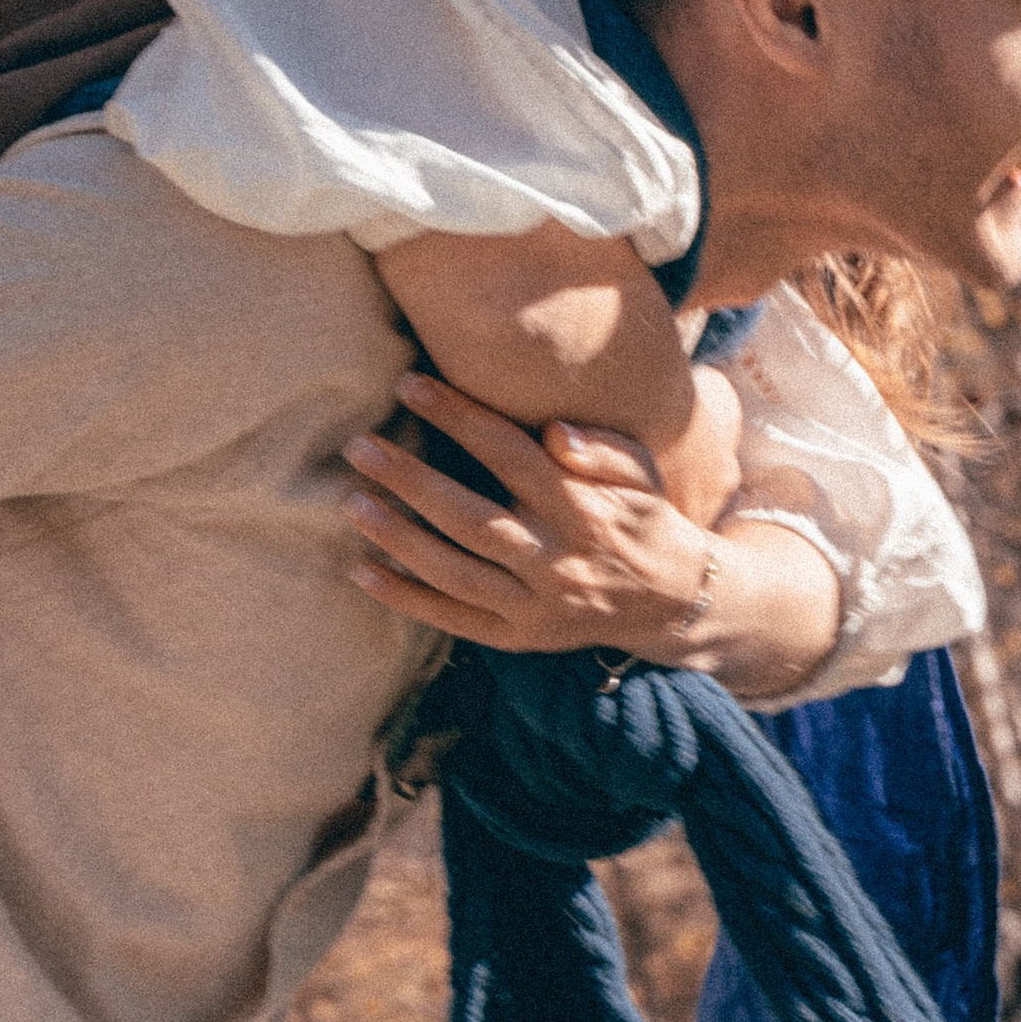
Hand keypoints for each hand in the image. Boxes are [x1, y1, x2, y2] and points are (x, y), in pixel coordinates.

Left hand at [340, 372, 841, 685]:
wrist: (670, 601)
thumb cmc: (641, 515)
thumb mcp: (641, 470)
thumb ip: (601, 448)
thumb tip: (554, 434)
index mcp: (583, 508)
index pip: (510, 454)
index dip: (458, 417)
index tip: (409, 385)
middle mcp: (556, 559)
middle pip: (470, 516)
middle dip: (409, 480)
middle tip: (358, 446)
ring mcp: (535, 604)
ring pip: (454, 572)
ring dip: (397, 538)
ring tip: (350, 502)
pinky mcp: (518, 636)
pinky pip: (453, 619)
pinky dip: (405, 597)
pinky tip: (360, 569)